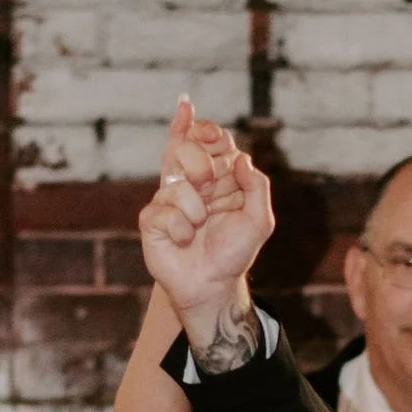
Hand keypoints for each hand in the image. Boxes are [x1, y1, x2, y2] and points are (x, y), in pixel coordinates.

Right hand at [138, 96, 275, 362]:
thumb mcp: (259, 220)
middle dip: (202, 166)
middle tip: (209, 189)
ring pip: (177, 182)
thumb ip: (256, 186)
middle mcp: (189, 182)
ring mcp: (168, 198)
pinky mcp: (151, 219)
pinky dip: (180, 227)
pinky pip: (163, 209)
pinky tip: (184, 239)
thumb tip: (242, 158)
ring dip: (196, 208)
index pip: (206, 140)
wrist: (213, 284)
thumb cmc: (234, 252)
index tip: (205, 128)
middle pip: (187, 149)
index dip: (204, 129)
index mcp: (215, 176)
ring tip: (199, 227)